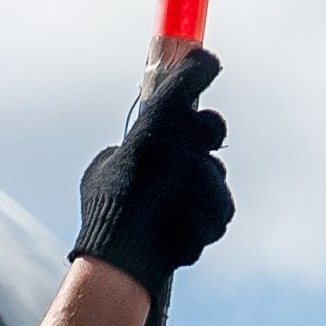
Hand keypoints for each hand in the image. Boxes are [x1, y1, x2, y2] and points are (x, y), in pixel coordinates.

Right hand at [68, 48, 233, 325]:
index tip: (206, 62)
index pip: (190, 78)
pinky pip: (218, 205)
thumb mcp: (105, 165)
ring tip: (168, 209)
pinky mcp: (220, 210)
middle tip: (186, 150)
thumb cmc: (105, 210)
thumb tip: (140, 146)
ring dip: (198, 184)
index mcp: (156, 125)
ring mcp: (206, 179)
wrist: (121, 263)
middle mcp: (186, 145)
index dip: (200, 67)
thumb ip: (130, 147)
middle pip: (213, 125)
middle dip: (202, 135)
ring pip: (213, 172)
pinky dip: (203, 215)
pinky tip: (179, 228)